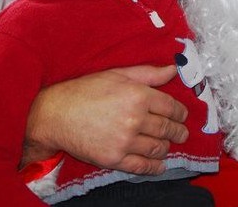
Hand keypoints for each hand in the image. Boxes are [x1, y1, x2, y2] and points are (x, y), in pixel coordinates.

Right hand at [23, 65, 188, 174]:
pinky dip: (154, 167)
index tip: (182, 115)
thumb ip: (148, 73)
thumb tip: (174, 69)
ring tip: (168, 145)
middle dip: (178, 131)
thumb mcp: (118, 74)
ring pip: (157, 147)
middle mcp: (135, 118)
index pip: (170, 106)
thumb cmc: (86, 90)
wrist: (55, 114)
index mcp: (138, 95)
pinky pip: (141, 166)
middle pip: (167, 128)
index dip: (180, 112)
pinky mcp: (114, 158)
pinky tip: (159, 165)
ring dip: (167, 147)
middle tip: (182, 133)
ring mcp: (125, 140)